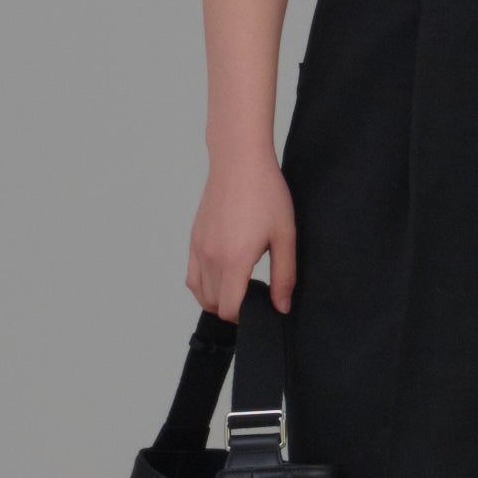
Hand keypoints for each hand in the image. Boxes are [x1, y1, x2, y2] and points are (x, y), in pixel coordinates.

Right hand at [187, 153, 297, 316]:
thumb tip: (281, 308)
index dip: (245, 316)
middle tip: (255, 294)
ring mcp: (198, 248)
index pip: (228, 309)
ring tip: (240, 287)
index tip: (261, 305)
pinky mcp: (194, 239)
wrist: (239, 161)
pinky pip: (192, 275)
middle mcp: (210, 258)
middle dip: (233, 308)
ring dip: (217, 299)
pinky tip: (223, 274)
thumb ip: (284, 276)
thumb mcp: (285, 235)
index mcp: (233, 260)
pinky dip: (204, 285)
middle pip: (213, 304)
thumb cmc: (266, 193)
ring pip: (200, 292)